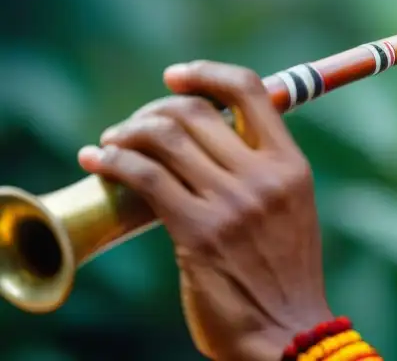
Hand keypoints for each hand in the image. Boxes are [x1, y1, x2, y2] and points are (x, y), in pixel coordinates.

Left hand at [79, 61, 333, 360]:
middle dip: (155, 109)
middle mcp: (264, 176)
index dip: (208, 74)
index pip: (252, 91)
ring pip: (167, 139)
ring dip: (127, 133)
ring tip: (109, 142)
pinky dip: (113, 162)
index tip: (177, 75)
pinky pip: (145, 177)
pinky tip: (96, 161)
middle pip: (197, 112)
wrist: (288, 331)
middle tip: (134, 124)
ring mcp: (232, 203)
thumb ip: (263, 170)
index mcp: (290, 165)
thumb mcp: (291, 207)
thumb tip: (212, 137)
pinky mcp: (198, 233)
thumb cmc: (284, 273)